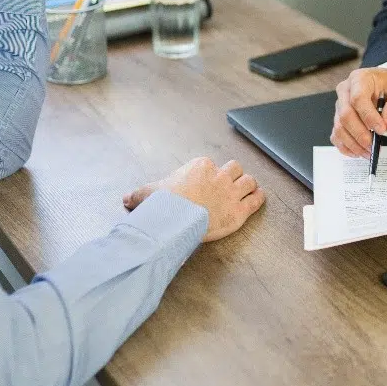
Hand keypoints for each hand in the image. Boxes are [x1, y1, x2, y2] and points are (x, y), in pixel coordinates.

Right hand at [124, 157, 264, 242]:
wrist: (174, 220)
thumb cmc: (163, 205)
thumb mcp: (147, 194)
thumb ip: (140, 194)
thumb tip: (127, 199)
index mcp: (200, 166)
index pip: (211, 164)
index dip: (211, 174)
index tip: (208, 183)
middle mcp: (219, 176)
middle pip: (234, 168)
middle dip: (233, 175)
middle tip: (230, 184)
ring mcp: (231, 192)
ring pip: (248, 181)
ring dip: (248, 185)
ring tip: (249, 188)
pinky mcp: (239, 211)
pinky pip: (255, 199)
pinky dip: (258, 197)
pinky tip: (259, 197)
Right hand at [331, 67, 386, 156]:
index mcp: (359, 79)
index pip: (358, 99)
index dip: (368, 117)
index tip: (382, 130)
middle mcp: (345, 91)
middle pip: (346, 115)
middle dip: (360, 134)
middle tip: (373, 146)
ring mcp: (340, 105)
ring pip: (339, 128)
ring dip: (353, 144)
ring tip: (368, 153)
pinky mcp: (339, 118)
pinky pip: (336, 135)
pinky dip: (346, 147)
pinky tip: (358, 153)